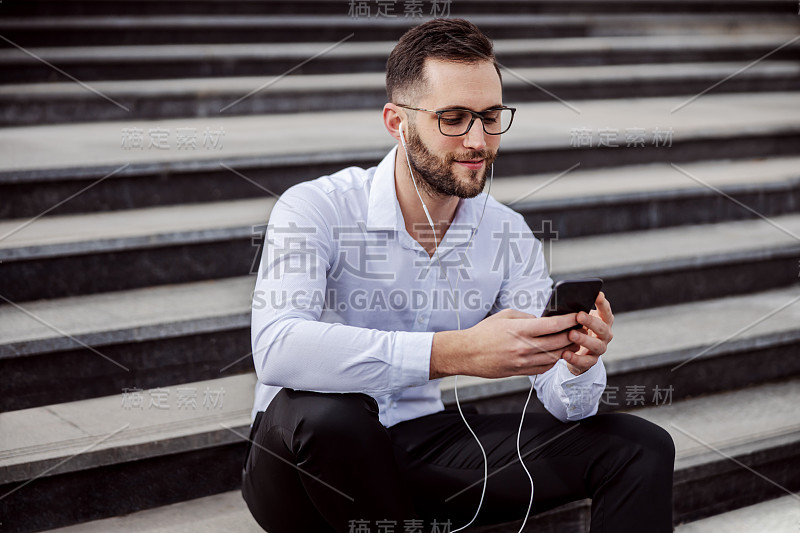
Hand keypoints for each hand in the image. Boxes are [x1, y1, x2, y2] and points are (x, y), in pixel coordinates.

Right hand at [431, 308, 581, 378]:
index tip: (577, 315)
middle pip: (559, 342)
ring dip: (567, 348)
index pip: (553, 325)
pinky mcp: (521, 372)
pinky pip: (545, 367)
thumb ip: (526, 316)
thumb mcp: (504, 316)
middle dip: (573, 334)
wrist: (467, 353)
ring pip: (555, 356)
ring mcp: (523, 362)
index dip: (569, 320)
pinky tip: (556, 353)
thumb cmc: (483, 333)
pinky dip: (554, 360)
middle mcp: (524, 347)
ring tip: (572, 340)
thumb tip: (543, 319)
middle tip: (580, 327)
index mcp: (520, 330)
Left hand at [561, 292, 613, 374]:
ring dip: (584, 339)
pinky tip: (565, 353)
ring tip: (571, 334)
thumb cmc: (576, 329)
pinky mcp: (591, 362)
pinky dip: (575, 358)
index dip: (603, 304)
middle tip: (579, 315)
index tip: (597, 294)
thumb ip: (574, 312)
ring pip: (596, 345)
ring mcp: (599, 349)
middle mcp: (604, 335)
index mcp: (603, 322)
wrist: (578, 353)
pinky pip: (585, 361)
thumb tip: (562, 303)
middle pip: (602, 328)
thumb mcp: (576, 319)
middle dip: (591, 321)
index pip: (606, 311)